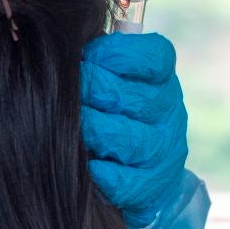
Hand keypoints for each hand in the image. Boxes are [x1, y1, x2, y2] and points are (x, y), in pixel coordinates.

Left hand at [79, 32, 190, 228]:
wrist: (135, 170)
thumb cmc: (106, 110)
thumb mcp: (106, 77)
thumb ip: (93, 59)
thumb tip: (61, 43)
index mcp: (160, 78)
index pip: (154, 57)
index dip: (117, 55)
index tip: (89, 57)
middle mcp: (168, 111)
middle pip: (133, 98)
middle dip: (94, 92)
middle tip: (72, 93)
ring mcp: (163, 150)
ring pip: (130, 139)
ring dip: (96, 132)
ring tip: (78, 128)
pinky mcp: (152, 185)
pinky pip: (125, 180)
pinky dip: (101, 172)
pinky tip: (88, 164)